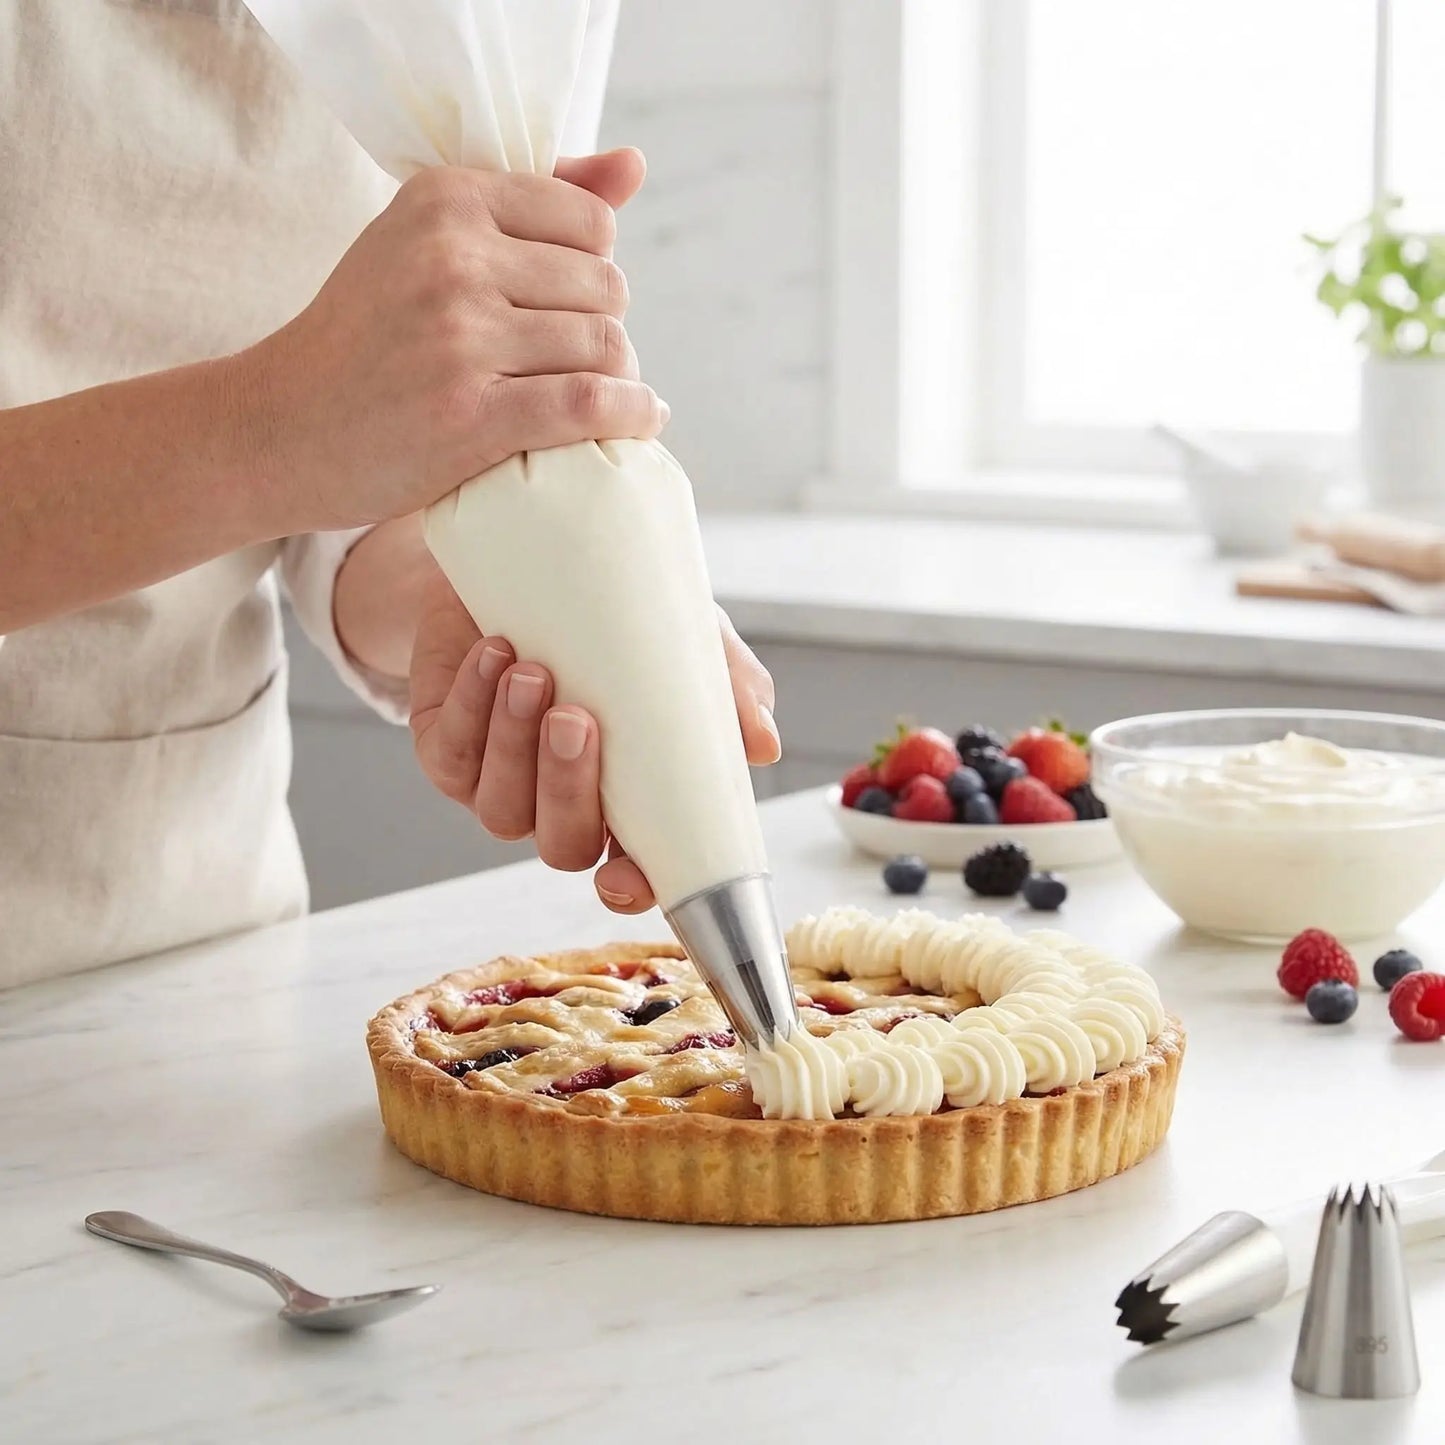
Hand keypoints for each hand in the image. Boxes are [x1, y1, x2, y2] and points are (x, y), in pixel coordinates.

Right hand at [243, 150, 664, 533]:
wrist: (284, 425)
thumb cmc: (369, 336)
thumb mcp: (426, 240)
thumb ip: (533, 199)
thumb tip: (634, 165)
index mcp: (445, 199)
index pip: (591, 224)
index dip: (595, 271)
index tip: (568, 306)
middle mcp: (451, 257)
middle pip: (607, 290)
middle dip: (606, 329)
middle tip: (576, 363)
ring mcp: (459, 337)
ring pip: (605, 348)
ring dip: (618, 378)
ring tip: (597, 397)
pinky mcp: (470, 415)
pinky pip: (589, 404)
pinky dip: (631, 414)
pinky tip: (641, 419)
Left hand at [409, 567, 780, 912]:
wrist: (521, 558)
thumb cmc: (609, 613)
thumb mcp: (681, 635)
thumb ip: (725, 686)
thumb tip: (763, 743)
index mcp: (628, 798)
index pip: (635, 870)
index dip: (632, 887)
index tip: (625, 876)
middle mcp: (562, 804)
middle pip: (565, 846)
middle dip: (569, 790)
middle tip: (577, 718)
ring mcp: (500, 783)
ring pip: (504, 809)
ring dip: (516, 744)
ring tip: (532, 670)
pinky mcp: (447, 751)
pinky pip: (455, 755)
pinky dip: (474, 705)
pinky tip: (495, 655)